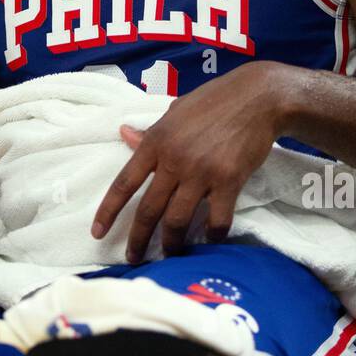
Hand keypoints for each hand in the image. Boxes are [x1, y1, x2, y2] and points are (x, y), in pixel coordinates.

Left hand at [91, 62, 289, 263]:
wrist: (258, 96)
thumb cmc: (214, 101)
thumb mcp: (175, 111)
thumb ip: (151, 131)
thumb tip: (124, 134)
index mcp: (156, 141)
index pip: (124, 183)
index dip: (108, 211)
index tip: (97, 232)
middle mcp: (173, 159)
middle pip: (148, 210)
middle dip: (137, 239)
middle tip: (132, 258)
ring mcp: (201, 172)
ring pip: (177, 220)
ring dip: (171, 243)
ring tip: (170, 253)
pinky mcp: (229, 180)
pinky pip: (217, 219)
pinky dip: (212, 235)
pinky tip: (210, 240)